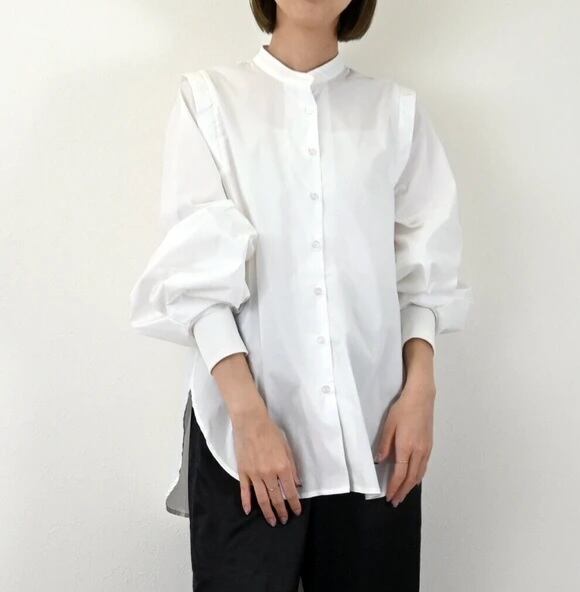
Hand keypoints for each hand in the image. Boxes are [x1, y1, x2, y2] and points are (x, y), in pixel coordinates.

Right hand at [210, 352, 302, 525]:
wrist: (251, 422)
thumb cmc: (270, 432)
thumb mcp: (287, 447)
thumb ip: (292, 467)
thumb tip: (297, 484)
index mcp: (282, 467)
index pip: (291, 491)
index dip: (295, 504)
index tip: (296, 512)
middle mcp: (269, 474)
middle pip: (276, 498)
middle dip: (282, 511)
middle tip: (284, 520)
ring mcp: (254, 474)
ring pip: (261, 499)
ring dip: (267, 512)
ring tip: (272, 521)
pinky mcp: (243, 472)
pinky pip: (245, 491)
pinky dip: (246, 502)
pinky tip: (249, 510)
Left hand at [374, 381, 434, 506]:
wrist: (421, 398)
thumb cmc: (403, 409)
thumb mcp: (389, 425)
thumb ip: (384, 444)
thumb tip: (380, 461)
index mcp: (406, 447)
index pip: (400, 473)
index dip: (395, 487)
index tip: (389, 497)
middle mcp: (419, 451)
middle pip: (411, 478)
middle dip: (403, 491)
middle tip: (396, 501)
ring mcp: (426, 449)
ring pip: (420, 473)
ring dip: (411, 486)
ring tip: (404, 494)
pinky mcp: (430, 445)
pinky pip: (424, 466)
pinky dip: (418, 476)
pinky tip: (415, 478)